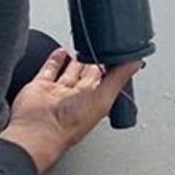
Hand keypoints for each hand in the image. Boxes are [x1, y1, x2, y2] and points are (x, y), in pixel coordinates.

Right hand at [0, 47, 141, 174]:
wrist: (37, 129)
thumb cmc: (70, 124)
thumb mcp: (103, 97)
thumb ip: (118, 78)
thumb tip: (137, 62)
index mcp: (94, 101)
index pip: (106, 79)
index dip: (112, 66)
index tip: (116, 52)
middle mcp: (76, 97)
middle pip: (88, 74)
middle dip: (95, 60)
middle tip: (101, 46)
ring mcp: (58, 91)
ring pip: (70, 71)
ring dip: (76, 59)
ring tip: (83, 45)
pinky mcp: (41, 86)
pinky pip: (49, 69)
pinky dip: (56, 59)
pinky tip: (61, 51)